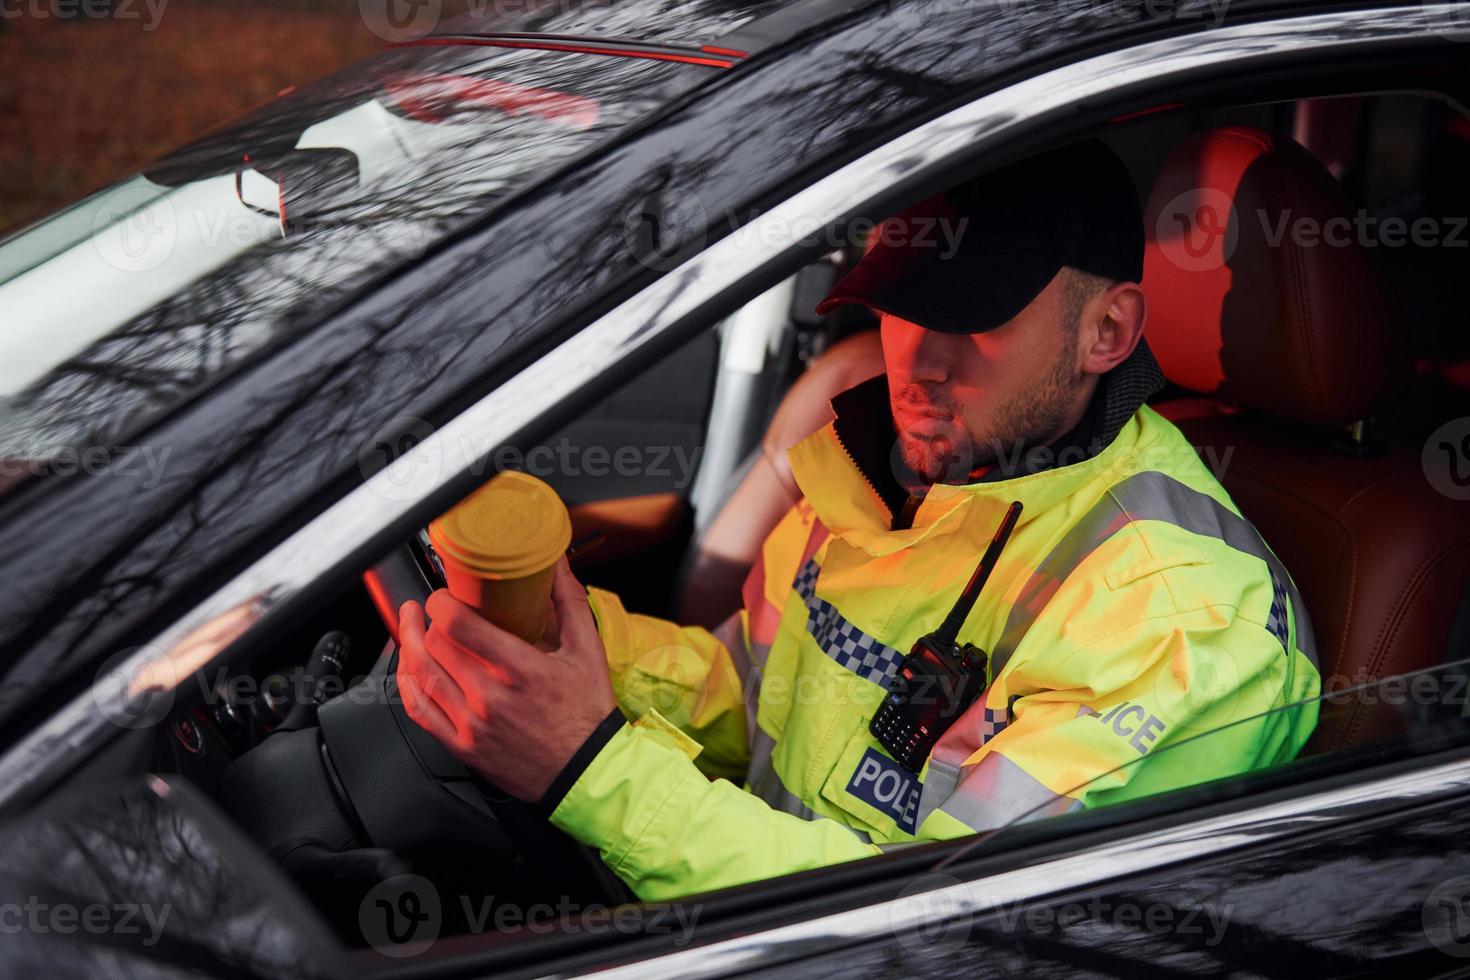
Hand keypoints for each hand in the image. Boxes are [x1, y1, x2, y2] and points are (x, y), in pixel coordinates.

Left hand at [395, 558, 617, 800]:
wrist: (586, 772)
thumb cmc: (588, 713)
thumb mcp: (587, 651)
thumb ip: (568, 601)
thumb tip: (557, 563)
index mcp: (520, 668)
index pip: (459, 625)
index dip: (441, 602)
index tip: (444, 596)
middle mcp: (491, 696)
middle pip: (435, 645)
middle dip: (426, 619)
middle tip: (430, 609)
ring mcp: (472, 723)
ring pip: (422, 673)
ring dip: (409, 644)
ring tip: (410, 627)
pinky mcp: (463, 745)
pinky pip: (420, 710)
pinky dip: (408, 683)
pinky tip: (410, 668)